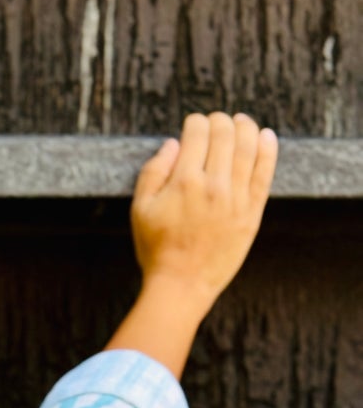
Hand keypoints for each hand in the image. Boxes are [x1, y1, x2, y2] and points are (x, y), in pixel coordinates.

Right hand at [130, 111, 277, 313]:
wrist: (181, 286)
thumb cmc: (157, 250)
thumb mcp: (140, 210)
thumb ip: (153, 172)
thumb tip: (172, 144)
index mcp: (183, 182)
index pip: (196, 134)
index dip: (194, 123)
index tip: (193, 124)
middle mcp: (213, 186)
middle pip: (224, 135)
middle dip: (219, 121)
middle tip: (215, 121)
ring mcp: (236, 199)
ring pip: (248, 148)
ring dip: (245, 127)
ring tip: (241, 121)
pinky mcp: (251, 213)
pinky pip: (264, 173)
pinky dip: (268, 150)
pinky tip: (266, 136)